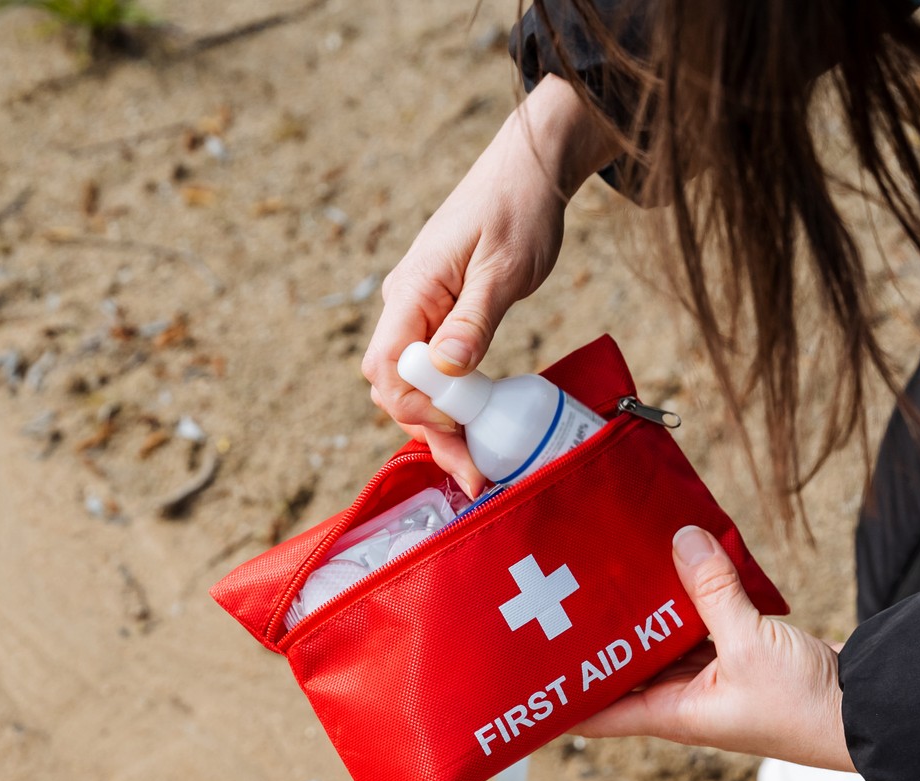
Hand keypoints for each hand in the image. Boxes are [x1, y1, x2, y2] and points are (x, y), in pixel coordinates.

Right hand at [361, 76, 616, 494]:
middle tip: (472, 472)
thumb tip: (446, 369)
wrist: (530, 170)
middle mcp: (405, 304)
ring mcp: (419, 309)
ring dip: (437, 424)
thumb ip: (474, 320)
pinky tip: (472, 424)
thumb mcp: (504, 268)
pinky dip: (449, 401)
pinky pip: (431, 368)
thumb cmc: (518, 208)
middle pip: (394, 385)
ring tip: (474, 464)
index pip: (389, 368)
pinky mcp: (439, 313)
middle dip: (428, 431)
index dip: (419, 408)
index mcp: (412, 291)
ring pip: (411, 382)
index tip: (461, 428)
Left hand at [574, 526, 855, 771]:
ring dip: (643, 609)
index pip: (594, 711)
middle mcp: (682, 699)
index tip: (521, 672)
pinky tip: (677, 562)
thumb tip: (681, 541)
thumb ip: (713, 591)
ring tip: (609, 566)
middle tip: (563, 591)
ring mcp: (712, 678)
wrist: (871, 713)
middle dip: (597, 634)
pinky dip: (690, 598)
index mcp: (669, 714)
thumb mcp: (751, 644)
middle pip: (623, 665)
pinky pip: (702, 623)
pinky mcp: (741, 655)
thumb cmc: (807, 708)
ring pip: (661, 639)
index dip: (556, 696)